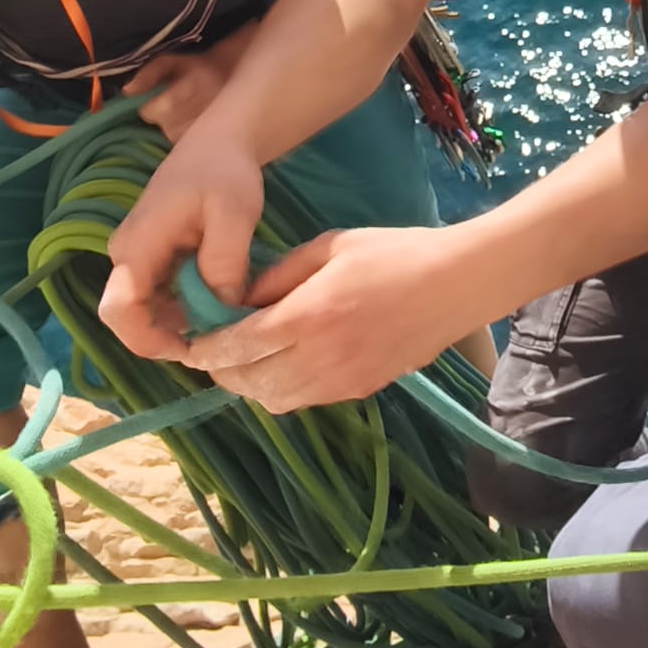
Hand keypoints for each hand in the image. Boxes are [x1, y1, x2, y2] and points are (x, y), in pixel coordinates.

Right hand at [101, 120, 265, 361]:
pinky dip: (185, 307)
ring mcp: (136, 257)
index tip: (191, 351)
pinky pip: (158, 296)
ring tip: (224, 318)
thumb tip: (221, 310)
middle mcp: (126, 255)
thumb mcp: (234, 214)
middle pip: (129, 317)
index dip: (147, 341)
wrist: (220, 142)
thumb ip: (224, 263)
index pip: (118, 310)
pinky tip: (218, 300)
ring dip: (179, 323)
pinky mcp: (151, 258)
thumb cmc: (224, 172)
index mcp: (137, 245)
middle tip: (217, 339)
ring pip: (145, 310)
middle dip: (168, 337)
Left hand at [125, 50, 231, 142]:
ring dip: (172, 125)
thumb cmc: (194, 69)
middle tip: (175, 103)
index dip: (151, 105)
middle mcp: (198, 111)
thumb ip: (148, 73)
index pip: (152, 111)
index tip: (161, 96)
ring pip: (171, 134)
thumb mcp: (170, 62)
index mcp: (187, 90)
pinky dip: (182, 134)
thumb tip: (128, 91)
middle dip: (163, 115)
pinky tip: (191, 122)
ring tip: (185, 111)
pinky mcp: (210, 140)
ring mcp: (206, 128)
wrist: (230, 78)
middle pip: (163, 124)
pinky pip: (183, 143)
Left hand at [182, 224, 475, 411]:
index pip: (238, 346)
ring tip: (247, 360)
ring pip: (274, 400)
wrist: (456, 284)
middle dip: (222, 370)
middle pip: (249, 382)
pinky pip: (305, 401)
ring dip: (251, 384)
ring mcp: (342, 381)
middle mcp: (320, 357)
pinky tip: (285, 364)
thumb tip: (242, 300)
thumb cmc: (394, 253)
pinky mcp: (360, 391)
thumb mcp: (329, 246)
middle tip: (214, 351)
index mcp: (309, 315)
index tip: (191, 342)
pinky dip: (283, 389)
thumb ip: (280, 275)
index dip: (207, 349)